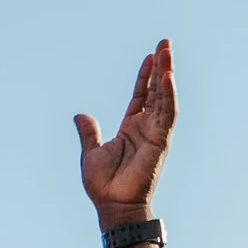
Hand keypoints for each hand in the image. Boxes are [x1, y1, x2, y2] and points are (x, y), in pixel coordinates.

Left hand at [77, 40, 174, 223]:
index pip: (141, 95)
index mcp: (131, 127)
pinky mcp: (162, 140)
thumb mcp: (91, 152)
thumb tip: (80, 115)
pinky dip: (167, 95)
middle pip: (156, 90)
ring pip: (164, 96)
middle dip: (161, 66)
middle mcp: (147, 127)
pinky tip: (167, 77)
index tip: (150, 55)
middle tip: (164, 42)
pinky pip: (167, 114)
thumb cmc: (103, 184)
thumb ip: (89, 132)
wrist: (112, 204)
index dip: (145, 76)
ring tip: (166, 51)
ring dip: (166, 73)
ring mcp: (156, 132)